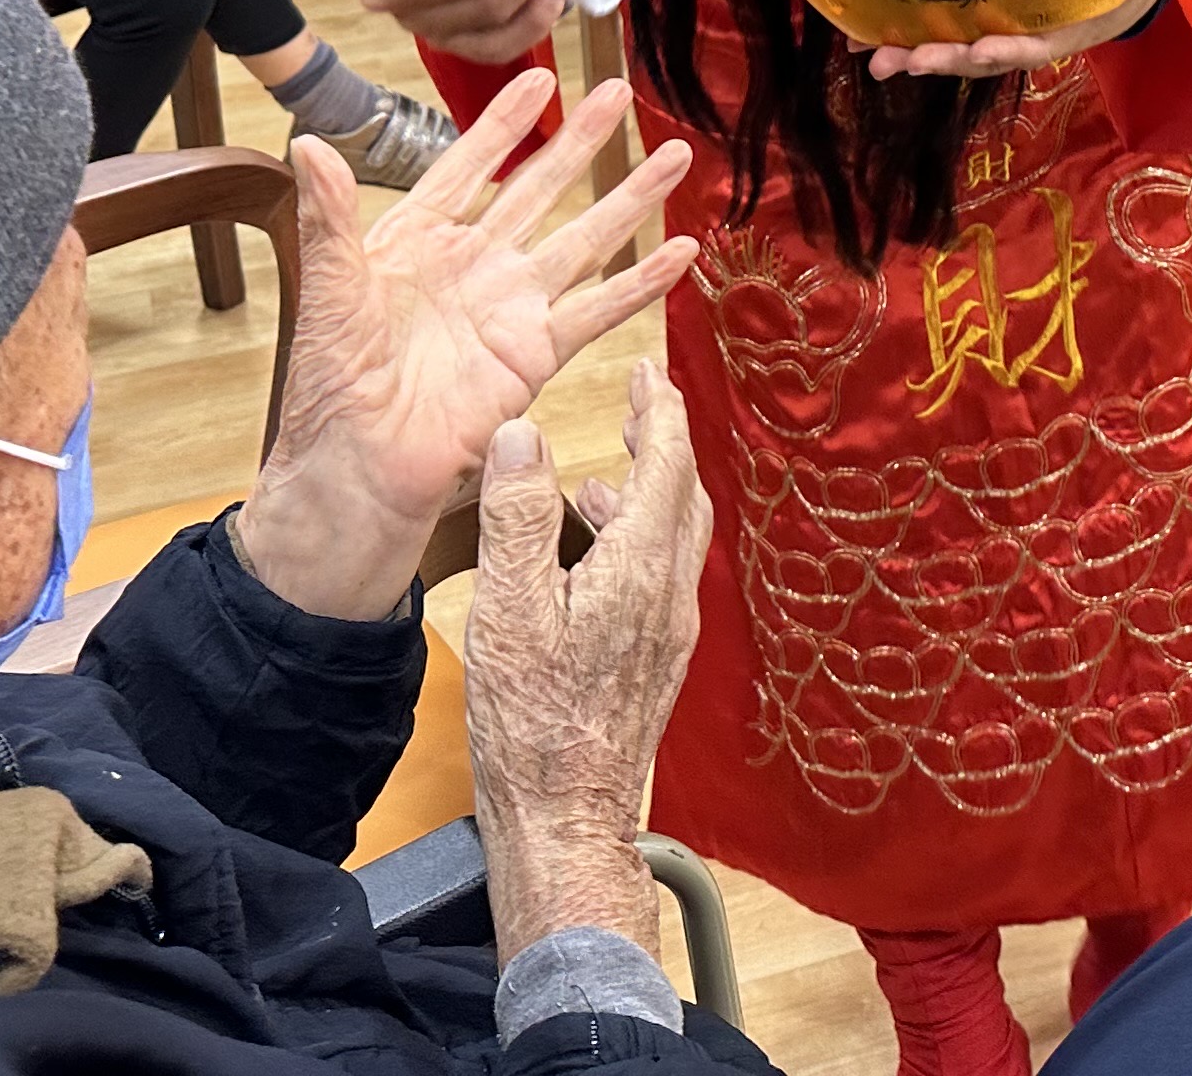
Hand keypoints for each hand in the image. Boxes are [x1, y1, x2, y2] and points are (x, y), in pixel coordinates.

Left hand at [232, 70, 694, 622]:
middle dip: (578, 140)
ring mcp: (511, 307)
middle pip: (538, 188)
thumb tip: (309, 144)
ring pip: (582, 236)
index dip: (502, 122)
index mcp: (417, 241)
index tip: (539, 77)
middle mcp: (473, 265)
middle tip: (618, 93)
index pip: (467, 165)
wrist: (360, 467)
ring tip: (671, 155)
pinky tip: (679, 250)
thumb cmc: (332, 387)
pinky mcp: (537, 353)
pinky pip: (599, 309)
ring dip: (627, 196)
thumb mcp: (327, 292)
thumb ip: (330, 220)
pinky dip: (642, 281)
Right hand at [469, 361, 709, 961]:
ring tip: (598, 478)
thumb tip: (522, 435)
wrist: (567, 819)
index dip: (659, 410)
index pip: (667, 463)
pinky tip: (594, 558)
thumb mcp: (508, 607)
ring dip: (647, 493)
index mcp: (639, 568)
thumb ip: (518, 515)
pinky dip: (637, 540)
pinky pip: (660, 576)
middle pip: (682, 495)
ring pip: (674, 538)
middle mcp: (670, 595)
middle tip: (637, 407)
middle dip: (662, 443)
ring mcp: (669, 633)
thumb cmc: (532, 722)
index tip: (648, 372)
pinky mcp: (656, 663)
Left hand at [867, 0, 1191, 82]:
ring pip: (948, 50)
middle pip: (978, 57)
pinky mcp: (976, 21)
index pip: (1033, 47)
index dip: (1007, 50)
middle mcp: (1021, 38)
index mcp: (1060, 32)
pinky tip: (860, 37)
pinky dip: (898, 35)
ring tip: (870, 56)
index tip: (980, 50)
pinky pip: (935, 32)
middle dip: (941, 59)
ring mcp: (995, 32)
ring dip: (908, 54)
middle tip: (902, 59)